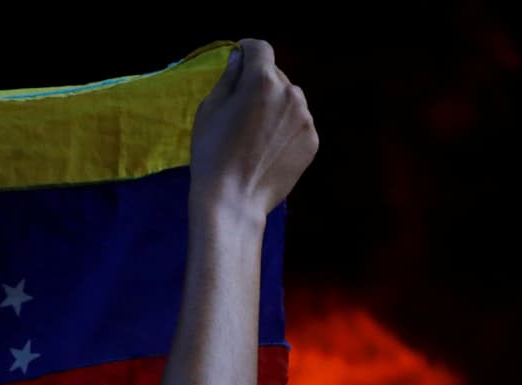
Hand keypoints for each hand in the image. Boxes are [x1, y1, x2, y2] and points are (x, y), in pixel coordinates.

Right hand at [188, 39, 317, 218]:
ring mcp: (305, 118)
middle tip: (241, 109)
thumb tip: (240, 57)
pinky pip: (297, 124)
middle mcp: (291, 92)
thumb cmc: (213, 152)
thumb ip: (229, 77)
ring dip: (275, 106)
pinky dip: (285, 129)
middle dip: (260, 83)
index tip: (240, 58)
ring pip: (289, 100)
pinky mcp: (312, 141)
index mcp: (262, 80)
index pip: (260, 48)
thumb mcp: (210, 109)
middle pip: (276, 75)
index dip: (248, 49)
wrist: (233, 199)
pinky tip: (267, 149)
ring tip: (255, 133)